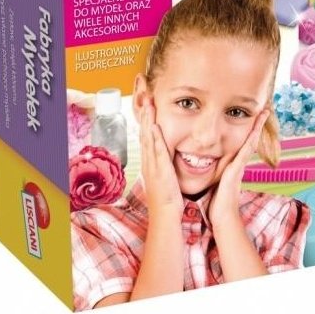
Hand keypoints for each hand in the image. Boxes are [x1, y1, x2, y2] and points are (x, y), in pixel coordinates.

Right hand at [140, 98, 183, 217]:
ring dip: (147, 121)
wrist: (165, 215)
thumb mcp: (165, 178)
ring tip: (148, 105)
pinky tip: (153, 127)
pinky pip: (156, 151)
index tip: (148, 106)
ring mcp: (152, 166)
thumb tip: (169, 156)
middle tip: (145, 98)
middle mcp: (148, 162)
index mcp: (150, 163)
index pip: (146, 137)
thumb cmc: (168, 199)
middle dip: (144, 115)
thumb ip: (166, 166)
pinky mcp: (159, 171)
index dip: (146, 121)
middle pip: (144, 133)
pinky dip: (154, 139)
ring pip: (148, 139)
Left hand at [208, 109, 269, 225]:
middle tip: (265, 110)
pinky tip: (254, 131)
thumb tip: (206, 167)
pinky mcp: (236, 171)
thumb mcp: (216, 183)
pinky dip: (251, 140)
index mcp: (233, 166)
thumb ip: (216, 175)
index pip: (242, 144)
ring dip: (257, 127)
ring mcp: (239, 167)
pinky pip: (245, 152)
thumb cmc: (217, 203)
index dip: (248, 131)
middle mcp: (239, 164)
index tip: (252, 119)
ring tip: (264, 113)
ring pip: (250, 142)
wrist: (222, 217)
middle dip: (257, 125)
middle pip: (250, 139)